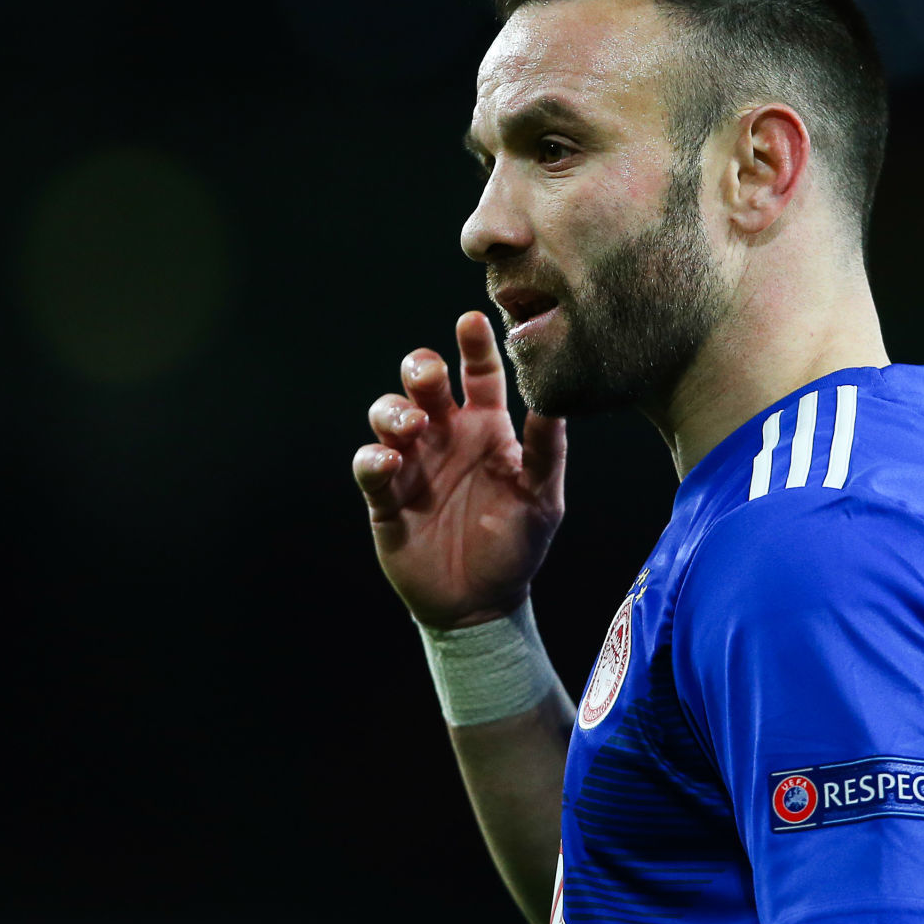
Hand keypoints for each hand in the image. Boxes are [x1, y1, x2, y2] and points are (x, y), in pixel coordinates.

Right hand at [353, 311, 565, 628]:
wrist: (483, 603)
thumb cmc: (517, 545)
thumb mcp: (543, 499)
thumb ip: (546, 450)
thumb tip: (553, 402)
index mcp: (485, 427)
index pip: (478, 374)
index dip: (473, 345)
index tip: (472, 320)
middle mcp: (445, 436)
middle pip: (423, 383)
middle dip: (419, 367)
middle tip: (429, 374)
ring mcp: (412, 463)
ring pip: (388, 414)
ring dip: (394, 411)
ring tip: (413, 425)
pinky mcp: (385, 497)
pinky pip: (369, 466)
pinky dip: (373, 458)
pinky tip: (388, 461)